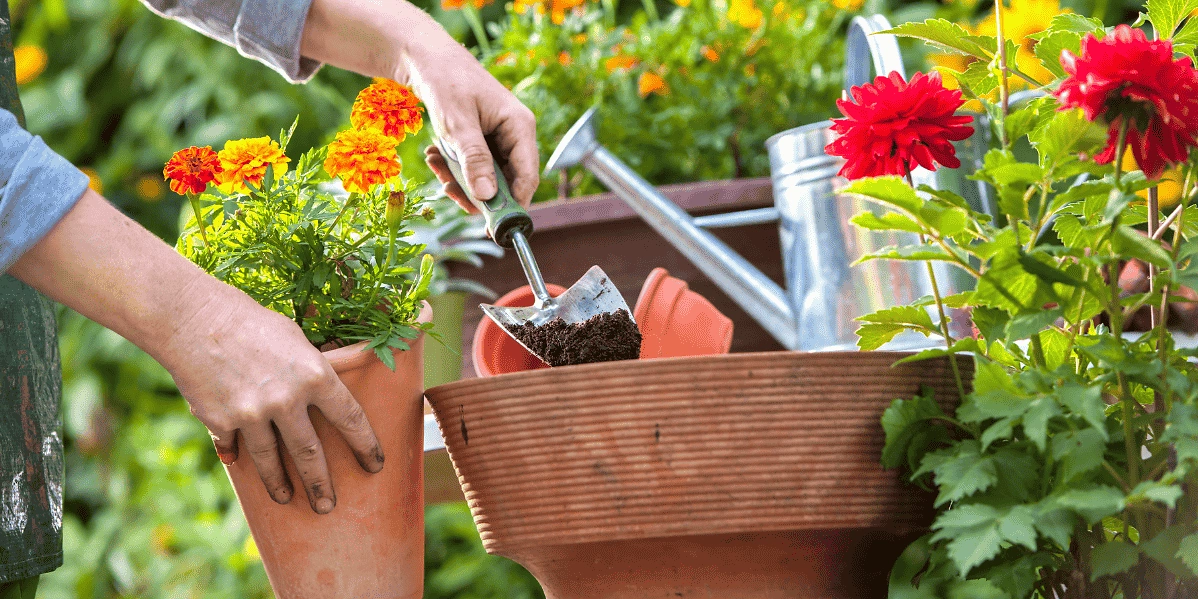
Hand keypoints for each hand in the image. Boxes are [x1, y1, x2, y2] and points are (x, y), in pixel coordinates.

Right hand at [10, 190, 382, 514]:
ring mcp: (252, 414)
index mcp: (314, 375)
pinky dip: (237, 454)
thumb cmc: (251, 322)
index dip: (366, 445)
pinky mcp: (221, 422)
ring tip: (287, 497)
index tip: (374, 464)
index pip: (350, 419)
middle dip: (322, 485)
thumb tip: (325, 396)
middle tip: (328, 506)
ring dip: (280, 484)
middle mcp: (287, 400)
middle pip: (311, 454)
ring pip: (271, 461)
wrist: (194, 319)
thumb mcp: (295, 339)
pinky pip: (235, 447)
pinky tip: (240, 462)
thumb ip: (311, 371)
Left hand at [299, 0, 538, 213]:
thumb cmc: (446, 83)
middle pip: (506, 181)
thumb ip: (475, 161)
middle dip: (476, 191)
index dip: (513, 204)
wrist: (427, 58)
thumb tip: (488, 197)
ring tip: (436, 165)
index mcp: (520, 126)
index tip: (491, 226)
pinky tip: (435, 156)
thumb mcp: (458, 125)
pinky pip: (473, 166)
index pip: (528, 176)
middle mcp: (515, 135)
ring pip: (486, 177)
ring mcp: (499, 138)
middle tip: (449, 192)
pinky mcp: (483, 141)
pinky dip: (453, 167)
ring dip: (460, 179)